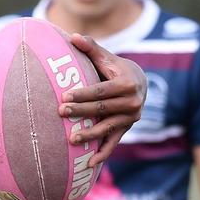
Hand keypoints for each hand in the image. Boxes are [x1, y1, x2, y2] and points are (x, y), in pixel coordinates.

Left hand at [60, 33, 147, 165]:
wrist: (139, 82)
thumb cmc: (115, 68)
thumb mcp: (106, 57)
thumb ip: (90, 47)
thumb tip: (72, 36)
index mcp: (127, 83)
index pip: (101, 90)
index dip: (83, 94)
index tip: (64, 96)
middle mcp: (132, 102)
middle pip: (102, 109)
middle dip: (80, 112)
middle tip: (60, 113)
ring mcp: (130, 118)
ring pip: (107, 127)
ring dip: (89, 135)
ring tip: (71, 139)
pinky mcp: (127, 129)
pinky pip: (114, 142)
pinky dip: (103, 153)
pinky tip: (89, 164)